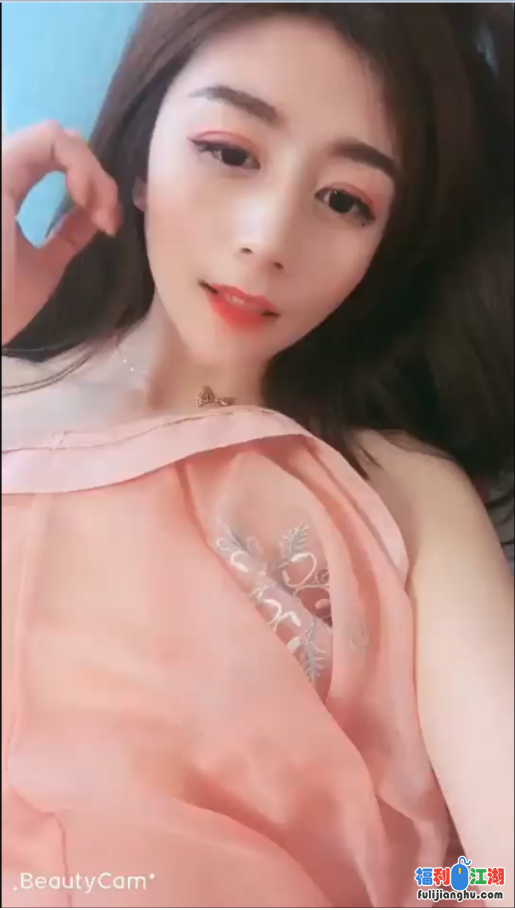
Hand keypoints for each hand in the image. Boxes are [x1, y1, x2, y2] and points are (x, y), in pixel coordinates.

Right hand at [2, 120, 120, 345]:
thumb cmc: (2, 306)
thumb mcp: (44, 266)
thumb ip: (66, 235)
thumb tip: (93, 215)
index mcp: (4, 192)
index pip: (51, 162)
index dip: (91, 185)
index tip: (107, 225)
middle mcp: (0, 172)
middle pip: (61, 145)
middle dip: (98, 178)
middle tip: (108, 219)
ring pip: (59, 135)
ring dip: (93, 171)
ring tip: (100, 212)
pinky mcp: (1, 166)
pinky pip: (52, 137)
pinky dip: (82, 163)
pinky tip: (86, 198)